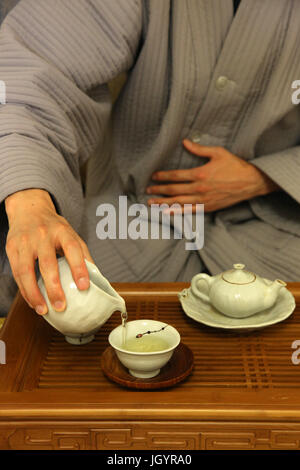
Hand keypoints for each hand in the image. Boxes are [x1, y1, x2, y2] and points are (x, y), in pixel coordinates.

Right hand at [5, 189, 93, 314]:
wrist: (29, 208)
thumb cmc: (53, 227)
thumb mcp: (71, 233)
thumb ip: (82, 253)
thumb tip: (96, 278)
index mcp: (62, 230)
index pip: (72, 249)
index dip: (79, 268)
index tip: (84, 287)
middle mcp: (42, 235)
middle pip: (47, 263)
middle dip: (54, 287)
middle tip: (62, 306)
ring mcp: (25, 241)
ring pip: (26, 271)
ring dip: (34, 293)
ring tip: (43, 310)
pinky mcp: (12, 248)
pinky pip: (16, 273)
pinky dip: (24, 290)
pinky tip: (32, 302)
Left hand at [146, 139, 279, 211]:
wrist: (250, 182)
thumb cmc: (235, 166)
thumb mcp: (218, 153)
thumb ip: (199, 149)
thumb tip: (185, 142)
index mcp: (200, 174)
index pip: (176, 176)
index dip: (162, 176)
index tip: (153, 176)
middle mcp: (199, 189)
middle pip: (174, 190)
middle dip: (159, 190)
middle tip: (147, 190)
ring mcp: (203, 200)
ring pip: (178, 202)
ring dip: (163, 203)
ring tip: (151, 203)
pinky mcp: (208, 208)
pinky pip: (189, 211)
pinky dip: (176, 212)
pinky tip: (166, 212)